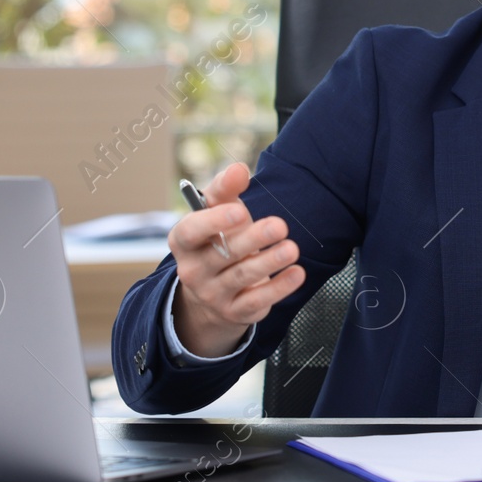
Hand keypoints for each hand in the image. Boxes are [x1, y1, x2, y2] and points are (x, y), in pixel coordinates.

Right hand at [168, 162, 304, 357]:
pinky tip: (297, 273)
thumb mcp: (216, 213)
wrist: (212, 293)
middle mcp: (193, 270)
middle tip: (279, 225)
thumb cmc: (217, 240)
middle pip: (223, 254)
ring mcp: (212, 294)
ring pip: (242, 276)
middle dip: (252, 239)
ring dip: (269, 261)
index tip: (239, 211)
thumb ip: (226, 189)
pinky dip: (279, 287)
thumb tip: (238, 169)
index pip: (191, 231)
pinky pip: (257, 301)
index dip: (213, 222)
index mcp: (184, 242)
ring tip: (291, 248)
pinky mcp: (235, 312)